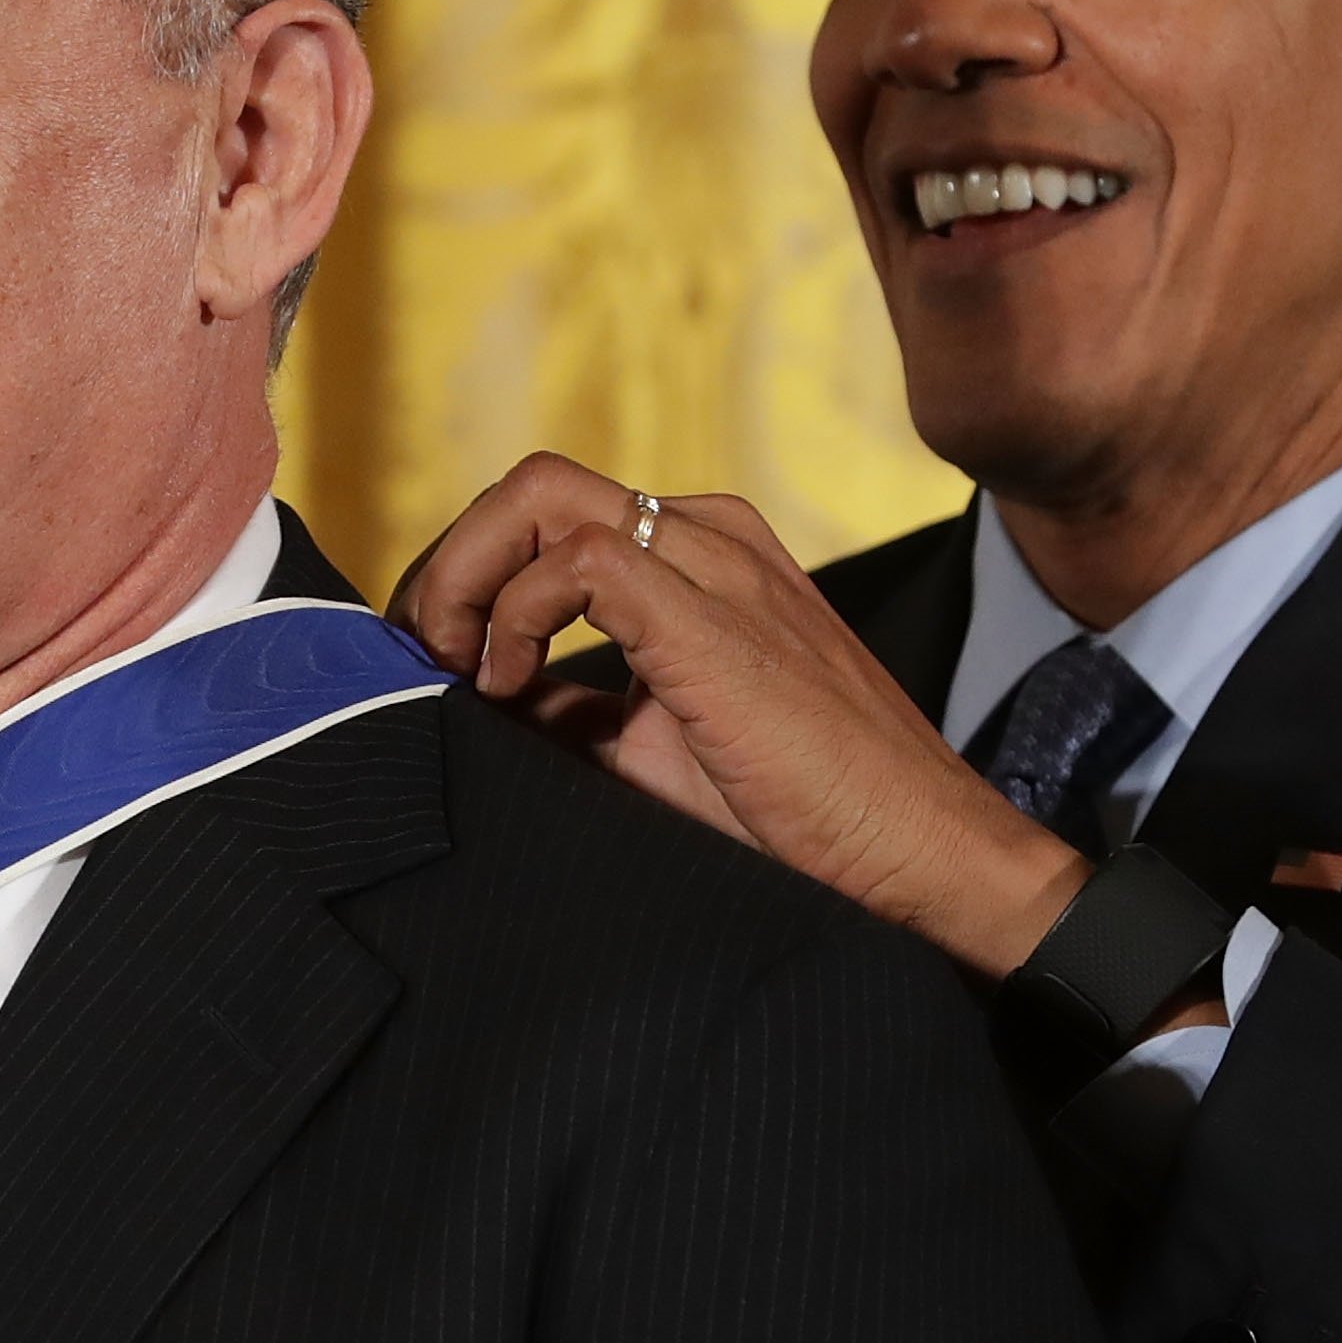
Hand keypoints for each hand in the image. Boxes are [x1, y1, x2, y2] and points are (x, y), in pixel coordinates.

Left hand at [389, 453, 1091, 980]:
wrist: (918, 855)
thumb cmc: (802, 815)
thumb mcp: (653, 751)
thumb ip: (574, 709)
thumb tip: (478, 701)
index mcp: (703, 557)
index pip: (552, 517)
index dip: (471, 574)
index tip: (436, 660)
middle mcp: (710, 537)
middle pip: (533, 487)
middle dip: (450, 560)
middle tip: (423, 653)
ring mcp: (718, 565)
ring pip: (542, 494)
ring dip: (467, 572)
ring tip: (456, 664)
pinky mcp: (717, 614)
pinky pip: (583, 556)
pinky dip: (519, 611)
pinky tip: (514, 686)